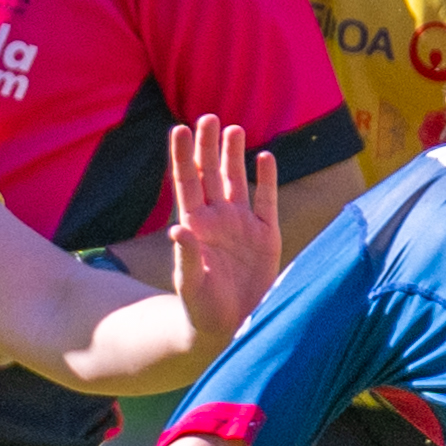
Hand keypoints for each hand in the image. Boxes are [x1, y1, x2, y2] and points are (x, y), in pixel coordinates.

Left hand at [166, 117, 282, 343]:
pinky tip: (267, 157)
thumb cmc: (200, 309)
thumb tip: (179, 230)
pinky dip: (267, 180)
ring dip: (235, 155)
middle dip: (208, 146)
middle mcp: (217, 219)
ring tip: (233, 129)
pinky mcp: (266, 236)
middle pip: (210, 173)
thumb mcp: (190, 284)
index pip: (185, 183)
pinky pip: (267, 201)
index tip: (178, 129)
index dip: (181, 156)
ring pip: (237, 181)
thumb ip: (187, 257)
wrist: (228, 329)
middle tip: (207, 117)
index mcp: (195, 226)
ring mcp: (241, 225)